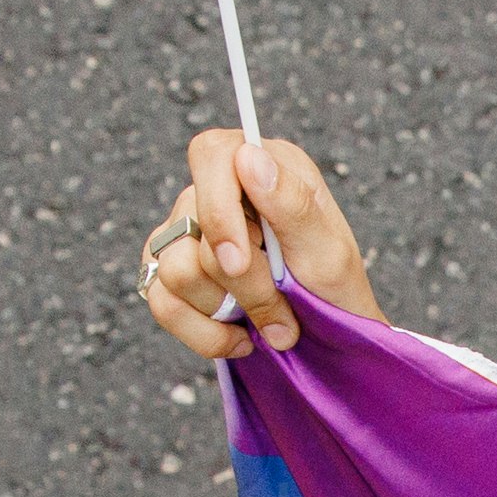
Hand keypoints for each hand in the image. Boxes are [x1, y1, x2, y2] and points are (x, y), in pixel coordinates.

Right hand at [140, 130, 381, 356]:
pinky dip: (205, 334)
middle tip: (285, 313)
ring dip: (227, 311)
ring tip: (269, 322)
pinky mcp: (168, 272)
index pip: (211, 155)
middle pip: (195, 230)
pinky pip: (163, 303)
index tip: (240, 261)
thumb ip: (292, 203)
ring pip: (175, 271)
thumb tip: (249, 157)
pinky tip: (239, 337)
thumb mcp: (329, 252)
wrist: (328, 341)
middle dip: (245, 285)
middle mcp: (217, 191)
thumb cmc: (333, 288)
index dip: (217, 208)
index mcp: (262, 166)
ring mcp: (186, 231)